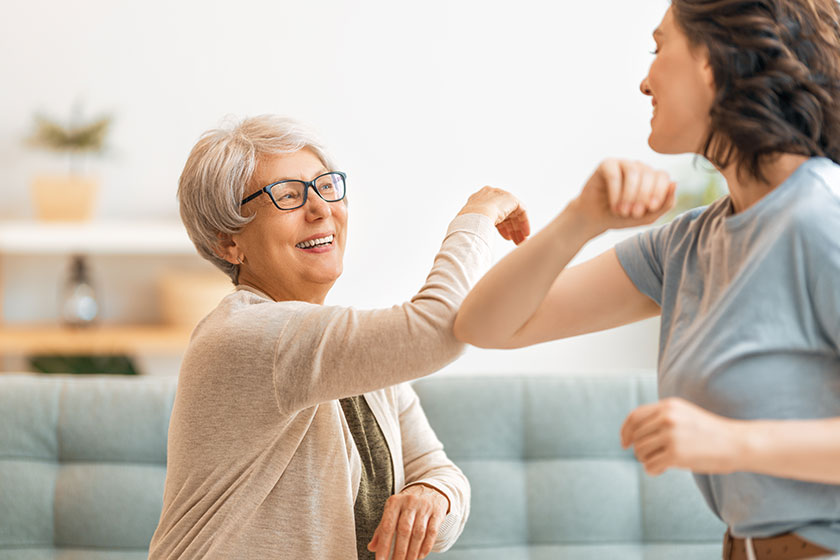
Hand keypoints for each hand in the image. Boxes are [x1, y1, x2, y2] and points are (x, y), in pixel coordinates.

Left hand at [368, 483, 448, 559]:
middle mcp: (409, 503)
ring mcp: (424, 507)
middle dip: (399, 552)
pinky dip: (425, 547)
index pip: (387, 526)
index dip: (384, 545)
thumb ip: (382, 528)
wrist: (430, 489)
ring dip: (412, 552)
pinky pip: (432, 532)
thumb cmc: (407, 505)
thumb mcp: (392, 511)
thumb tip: (372, 547)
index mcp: (395, 502)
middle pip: (404, 531)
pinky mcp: (437, 513)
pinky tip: (420, 557)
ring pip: (418, 533)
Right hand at [458, 186, 530, 244]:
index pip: (493, 213)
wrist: (475, 217)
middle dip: (511, 229)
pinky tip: (525, 233)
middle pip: (505, 214)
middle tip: (516, 241)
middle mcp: (490, 195)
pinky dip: (524, 222)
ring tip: (521, 241)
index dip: (502, 227)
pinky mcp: (510, 198)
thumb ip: (479, 227)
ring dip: (518, 228)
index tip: (507, 238)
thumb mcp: (471, 225)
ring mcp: (500, 195)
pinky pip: (521, 210)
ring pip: (513, 213)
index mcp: (478, 200)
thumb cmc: (468, 224)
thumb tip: (478, 240)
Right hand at [569, 159, 675, 235]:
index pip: (663, 177)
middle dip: (642, 197)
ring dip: (629, 195)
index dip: (659, 192)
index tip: (649, 209)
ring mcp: (623, 163)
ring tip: (622, 211)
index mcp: (652, 177)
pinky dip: (616, 193)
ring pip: (633, 173)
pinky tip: (614, 205)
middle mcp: (639, 167)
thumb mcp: (647, 216)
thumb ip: (665, 204)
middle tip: (633, 214)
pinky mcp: (606, 164)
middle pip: (648, 174)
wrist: (596, 218)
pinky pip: (615, 175)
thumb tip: (675, 183)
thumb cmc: (622, 216)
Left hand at [620, 397, 742, 475]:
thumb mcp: (684, 414)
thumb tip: (632, 432)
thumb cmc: (710, 432)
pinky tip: (661, 470)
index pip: (634, 417)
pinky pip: (650, 465)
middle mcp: (667, 418)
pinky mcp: (676, 454)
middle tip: (649, 457)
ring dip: (646, 460)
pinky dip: (652, 470)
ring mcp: (671, 436)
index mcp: (668, 406)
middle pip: (636, 437)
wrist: (737, 443)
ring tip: (659, 462)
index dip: (625, 430)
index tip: (624, 442)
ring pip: (641, 451)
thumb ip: (661, 417)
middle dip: (638, 449)